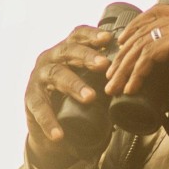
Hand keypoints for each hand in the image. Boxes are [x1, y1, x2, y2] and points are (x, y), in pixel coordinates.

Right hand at [25, 26, 112, 168]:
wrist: (51, 127)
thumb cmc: (74, 97)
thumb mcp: (90, 82)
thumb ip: (106, 77)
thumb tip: (139, 74)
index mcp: (66, 51)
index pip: (77, 36)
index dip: (91, 35)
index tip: (108, 38)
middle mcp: (50, 58)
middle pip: (67, 51)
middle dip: (87, 56)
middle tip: (105, 64)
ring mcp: (38, 77)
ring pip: (56, 75)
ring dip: (74, 84)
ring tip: (90, 97)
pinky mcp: (30, 99)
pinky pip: (39, 108)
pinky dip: (49, 121)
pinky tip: (59, 133)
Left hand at [105, 5, 168, 108]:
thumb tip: (154, 73)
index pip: (155, 14)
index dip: (134, 27)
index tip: (120, 45)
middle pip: (144, 29)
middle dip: (123, 54)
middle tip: (111, 74)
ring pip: (143, 43)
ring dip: (125, 67)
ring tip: (115, 86)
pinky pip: (149, 55)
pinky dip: (137, 73)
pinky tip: (132, 87)